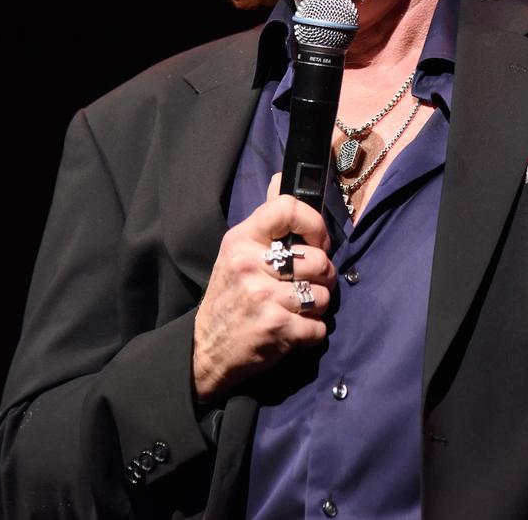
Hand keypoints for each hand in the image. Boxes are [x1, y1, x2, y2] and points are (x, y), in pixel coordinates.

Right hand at [192, 173, 335, 401]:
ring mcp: (262, 298)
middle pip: (319, 259)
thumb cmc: (229, 296)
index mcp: (241, 240)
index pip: (288, 207)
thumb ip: (266, 220)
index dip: (315, 224)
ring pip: (323, 295)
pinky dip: (312, 333)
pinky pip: (319, 327)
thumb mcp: (237, 251)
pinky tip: (293, 330)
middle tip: (307, 284)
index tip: (318, 241)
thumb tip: (282, 178)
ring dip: (317, 306)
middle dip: (323, 276)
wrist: (204, 350)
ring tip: (297, 309)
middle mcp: (250, 265)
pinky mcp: (275, 329)